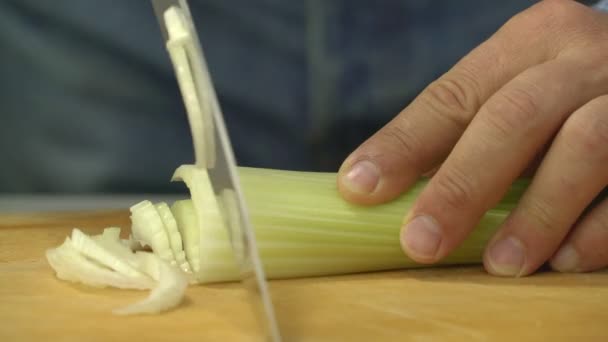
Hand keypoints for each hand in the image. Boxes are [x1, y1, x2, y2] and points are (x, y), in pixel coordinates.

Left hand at [337, 0, 607, 276]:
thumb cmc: (566, 90)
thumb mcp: (518, 85)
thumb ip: (466, 126)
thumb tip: (384, 186)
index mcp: (531, 41)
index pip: (452, 96)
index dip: (403, 145)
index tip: (359, 188)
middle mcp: (581, 59)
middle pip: (513, 119)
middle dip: (461, 187)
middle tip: (420, 243)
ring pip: (584, 149)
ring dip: (535, 215)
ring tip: (498, 265)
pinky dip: (596, 231)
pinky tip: (563, 261)